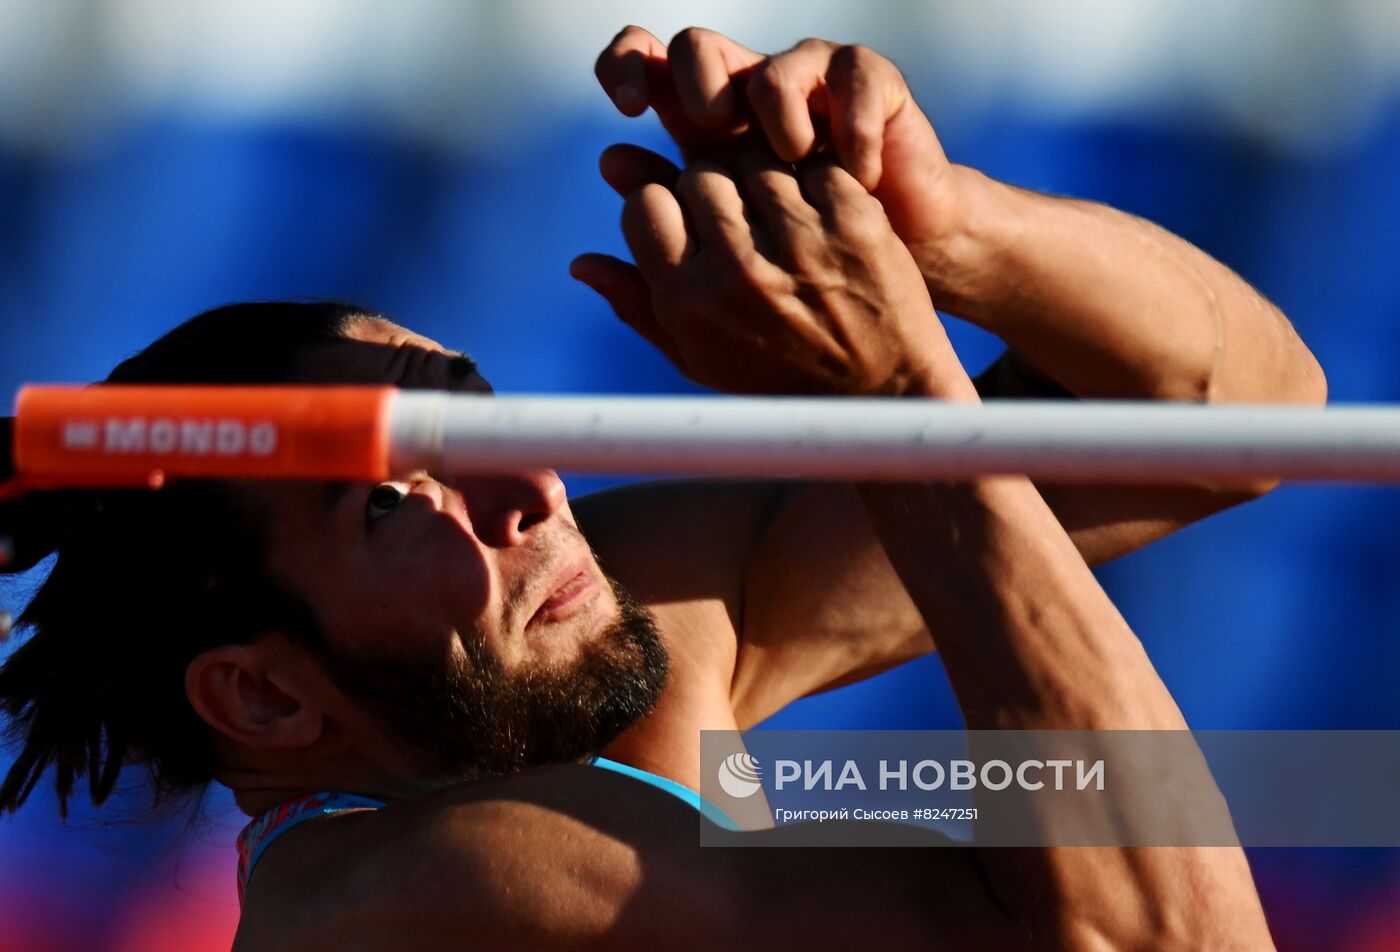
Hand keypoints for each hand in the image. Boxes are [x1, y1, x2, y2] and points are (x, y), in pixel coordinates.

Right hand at [573, 150, 973, 399]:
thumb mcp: (699, 359)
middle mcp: (738, 271)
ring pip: (757, 162)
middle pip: (699, 175)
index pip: (646, 205)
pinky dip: (817, 184)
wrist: (882, 397)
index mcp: (689, 303)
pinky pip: (814, 166)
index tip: (689, 227)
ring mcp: (799, 243)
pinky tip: (822, 220)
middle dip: (716, 191)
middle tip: (741, 221)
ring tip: (783, 223)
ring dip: (766, 182)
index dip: (666, 207)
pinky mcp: (854, 221)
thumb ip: (638, 308)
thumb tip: (582, 264)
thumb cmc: (780, 381)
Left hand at [591, 26, 964, 261]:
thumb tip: (598, 203)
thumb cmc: (805, 271)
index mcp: (702, 127)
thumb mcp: (724, 260)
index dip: (624, 69)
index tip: (627, 110)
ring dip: (774, 115)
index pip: (643, 65)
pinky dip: (851, 128)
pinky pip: (850, 74)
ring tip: (794, 162)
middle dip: (693, 85)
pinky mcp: (870, 86)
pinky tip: (859, 174)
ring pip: (768, 67)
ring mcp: (810, 83)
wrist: (896, 271)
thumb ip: (663, 234)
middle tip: (711, 127)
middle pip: (694, 48)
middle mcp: (748, 93)